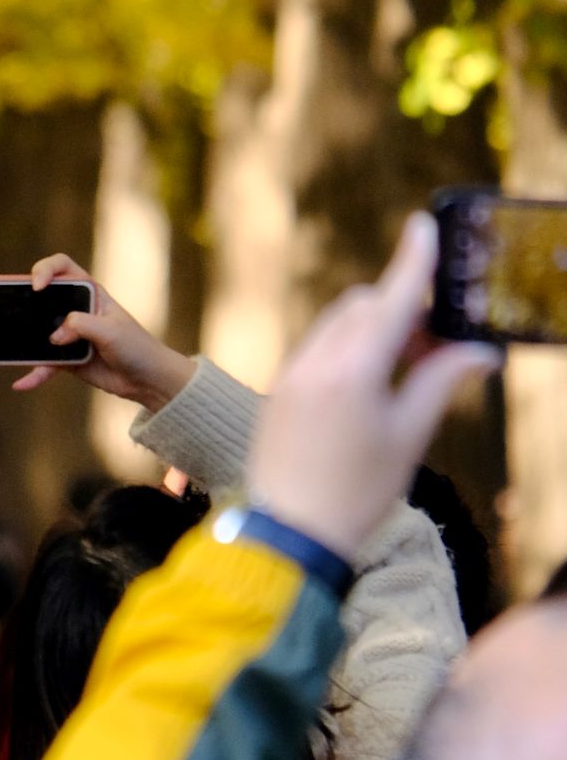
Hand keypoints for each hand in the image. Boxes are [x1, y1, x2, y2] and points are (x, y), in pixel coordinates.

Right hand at [11, 254, 196, 409]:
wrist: (148, 380)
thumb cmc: (136, 347)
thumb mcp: (110, 330)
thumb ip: (80, 325)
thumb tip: (53, 337)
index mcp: (90, 293)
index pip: (62, 267)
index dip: (45, 269)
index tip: (38, 286)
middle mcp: (76, 310)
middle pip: (44, 298)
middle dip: (26, 301)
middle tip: (16, 310)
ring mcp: (70, 335)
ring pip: (39, 333)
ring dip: (25, 340)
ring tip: (10, 348)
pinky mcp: (67, 359)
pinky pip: (45, 365)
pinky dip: (34, 374)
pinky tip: (22, 383)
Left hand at [246, 212, 497, 562]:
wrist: (290, 534)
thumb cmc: (358, 490)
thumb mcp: (410, 435)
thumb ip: (441, 380)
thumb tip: (478, 350)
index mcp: (354, 369)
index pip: (391, 299)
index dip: (412, 261)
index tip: (422, 226)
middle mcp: (316, 361)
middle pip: (363, 306)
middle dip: (400, 310)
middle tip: (435, 344)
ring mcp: (291, 373)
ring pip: (338, 325)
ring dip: (373, 329)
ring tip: (404, 371)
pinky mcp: (280, 390)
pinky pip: (317, 348)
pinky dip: (347, 349)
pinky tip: (367, 387)